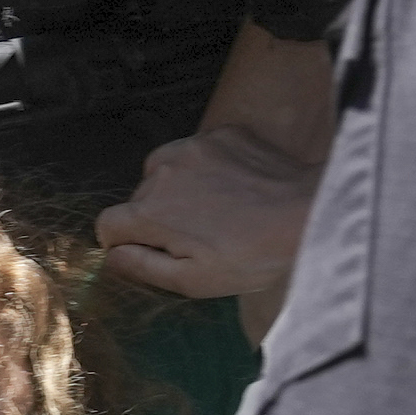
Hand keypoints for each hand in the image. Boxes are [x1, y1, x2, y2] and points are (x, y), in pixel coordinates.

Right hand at [96, 121, 317, 317]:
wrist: (307, 213)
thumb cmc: (252, 257)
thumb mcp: (194, 281)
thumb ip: (143, 267)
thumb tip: (109, 256)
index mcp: (149, 211)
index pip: (108, 224)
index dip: (124, 242)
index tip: (151, 250)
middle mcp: (161, 171)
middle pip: (139, 197)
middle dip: (158, 216)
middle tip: (198, 236)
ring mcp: (191, 146)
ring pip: (164, 169)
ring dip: (178, 188)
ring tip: (215, 210)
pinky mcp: (221, 134)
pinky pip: (197, 151)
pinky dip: (207, 168)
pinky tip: (234, 188)